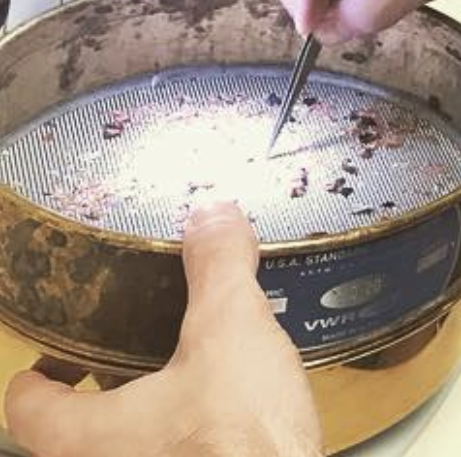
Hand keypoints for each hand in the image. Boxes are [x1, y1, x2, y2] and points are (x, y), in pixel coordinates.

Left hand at [5, 204, 320, 456]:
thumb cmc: (242, 438)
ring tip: (189, 377)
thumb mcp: (231, 330)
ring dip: (148, 415)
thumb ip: (216, 269)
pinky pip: (173, 454)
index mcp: (90, 434)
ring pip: (126, 447)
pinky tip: (230, 412)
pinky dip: (188, 435)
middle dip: (102, 391)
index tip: (48, 359)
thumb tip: (211, 219)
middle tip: (127, 355)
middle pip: (74, 434)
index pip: (27, 411)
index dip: (34, 380)